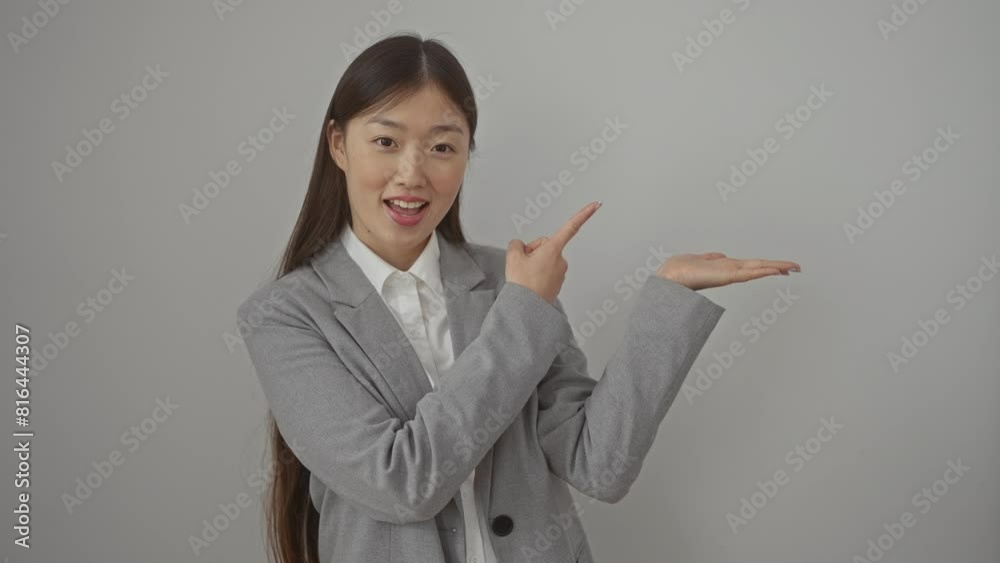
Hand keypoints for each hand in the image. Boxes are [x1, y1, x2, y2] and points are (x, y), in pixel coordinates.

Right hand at [506, 201, 601, 303]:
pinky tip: (531, 282)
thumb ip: (516, 244)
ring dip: (535, 263)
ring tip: (527, 276)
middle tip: (524, 265)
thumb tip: (520, 247)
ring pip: (544, 258)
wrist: (527, 309)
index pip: (571, 227)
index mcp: (553, 250)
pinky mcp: (557, 282)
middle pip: (545, 245)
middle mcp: (561, 260)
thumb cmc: (524, 285)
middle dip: (533, 251)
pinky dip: (538, 273)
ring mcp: (560, 272)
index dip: (584, 214)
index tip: (596, 205)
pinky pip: (546, 270)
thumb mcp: (513, 257)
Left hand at [657, 252, 800, 290]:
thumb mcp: (699, 259)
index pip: (750, 266)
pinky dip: (763, 272)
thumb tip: (720, 256)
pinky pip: (749, 273)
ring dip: (776, 268)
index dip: (766, 266)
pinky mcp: (726, 276)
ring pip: (758, 270)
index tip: (781, 267)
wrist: (670, 277)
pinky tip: (776, 271)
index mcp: (724, 267)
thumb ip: (711, 258)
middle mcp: (730, 271)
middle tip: (797, 268)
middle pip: (759, 268)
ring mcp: (729, 274)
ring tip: (793, 268)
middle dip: (778, 267)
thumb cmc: (679, 270)